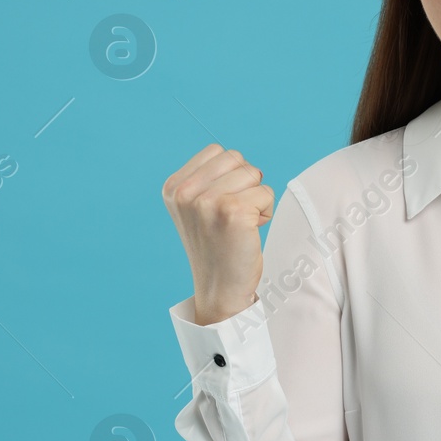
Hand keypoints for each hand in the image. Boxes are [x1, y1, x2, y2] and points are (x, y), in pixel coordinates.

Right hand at [162, 143, 272, 325]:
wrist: (219, 288)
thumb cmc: (216, 245)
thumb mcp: (196, 207)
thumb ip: (208, 178)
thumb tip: (237, 159)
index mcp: (174, 187)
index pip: (217, 152)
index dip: (229, 175)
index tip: (220, 206)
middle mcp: (185, 193)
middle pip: (236, 158)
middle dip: (244, 184)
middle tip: (232, 216)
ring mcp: (207, 202)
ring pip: (253, 174)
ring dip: (256, 198)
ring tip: (241, 224)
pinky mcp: (233, 212)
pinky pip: (266, 193)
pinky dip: (266, 212)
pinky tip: (249, 232)